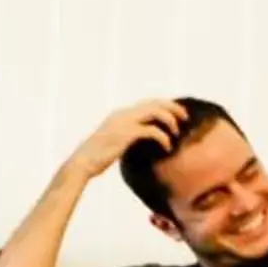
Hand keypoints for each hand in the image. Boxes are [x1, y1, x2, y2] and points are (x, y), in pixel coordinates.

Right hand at [61, 98, 188, 184]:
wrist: (81, 163)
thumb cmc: (95, 158)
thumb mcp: (111, 144)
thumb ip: (125, 138)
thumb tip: (138, 144)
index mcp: (120, 114)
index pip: (148, 103)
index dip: (164, 105)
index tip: (177, 114)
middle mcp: (123, 114)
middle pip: (155, 103)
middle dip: (173, 107)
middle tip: (185, 117)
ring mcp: (124, 122)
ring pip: (156, 112)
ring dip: (170, 120)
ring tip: (178, 132)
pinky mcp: (126, 134)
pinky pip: (153, 131)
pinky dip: (164, 137)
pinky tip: (167, 147)